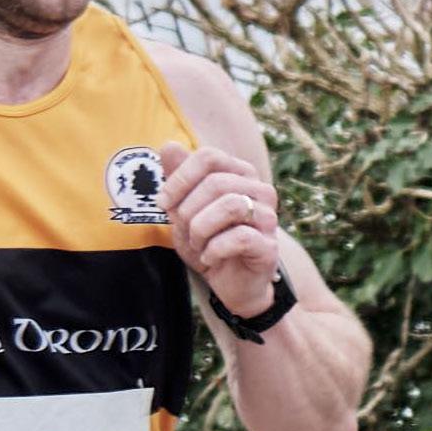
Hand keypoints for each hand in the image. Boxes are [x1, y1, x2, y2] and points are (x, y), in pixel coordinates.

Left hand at [157, 142, 280, 316]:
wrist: (231, 285)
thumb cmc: (209, 243)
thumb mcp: (185, 210)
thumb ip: (178, 179)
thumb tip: (168, 145)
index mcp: (240, 174)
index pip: (208, 157)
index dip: (180, 178)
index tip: (162, 203)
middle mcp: (259, 190)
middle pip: (216, 182)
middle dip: (188, 210)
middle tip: (183, 231)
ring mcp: (268, 217)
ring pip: (230, 206)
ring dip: (201, 229)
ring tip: (197, 244)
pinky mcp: (269, 246)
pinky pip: (240, 237)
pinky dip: (214, 249)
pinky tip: (209, 258)